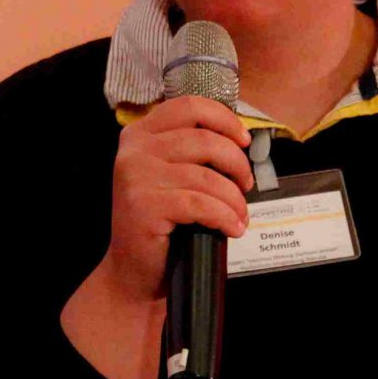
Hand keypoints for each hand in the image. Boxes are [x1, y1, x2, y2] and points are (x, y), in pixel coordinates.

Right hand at [61, 95, 252, 378]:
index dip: (224, 119)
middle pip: (204, 139)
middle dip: (237, 163)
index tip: (243, 140)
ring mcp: (136, 177)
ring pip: (207, 176)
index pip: (189, 106)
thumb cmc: (158, 224)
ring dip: (234, 199)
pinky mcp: (145, 205)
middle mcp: (134, 151)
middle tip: (245, 185)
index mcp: (139, 134)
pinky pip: (202, 204)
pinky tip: (232, 228)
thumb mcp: (167, 175)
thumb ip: (190, 151)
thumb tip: (239, 140)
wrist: (132, 271)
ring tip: (239, 214)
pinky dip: (225, 216)